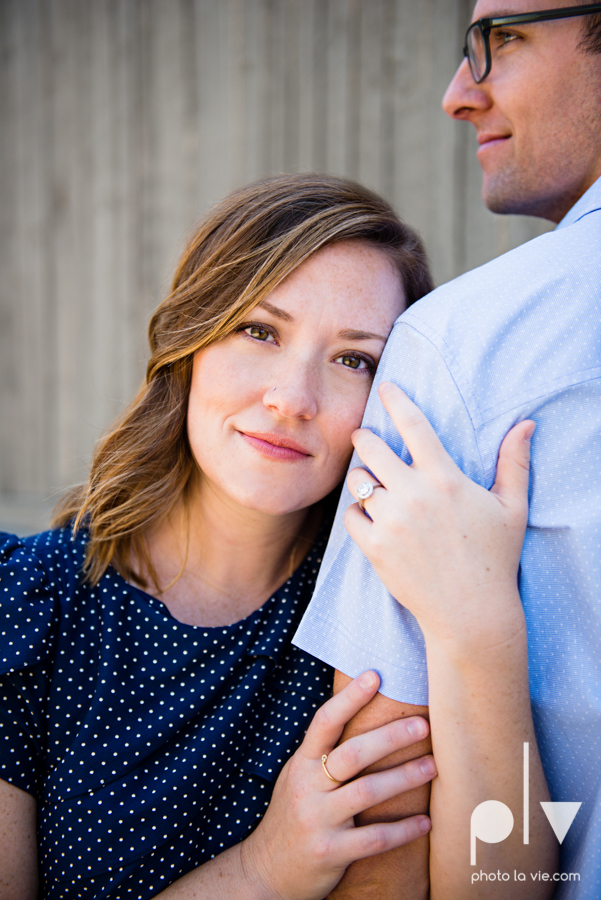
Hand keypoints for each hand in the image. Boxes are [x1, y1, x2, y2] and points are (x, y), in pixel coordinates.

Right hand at [242, 671, 433, 899]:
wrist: (265, 872)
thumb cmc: (293, 817)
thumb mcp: (299, 779)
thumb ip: (324, 755)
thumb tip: (364, 719)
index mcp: (301, 764)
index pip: (324, 722)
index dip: (349, 698)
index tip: (375, 675)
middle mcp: (307, 788)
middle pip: (352, 753)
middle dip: (390, 736)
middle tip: (422, 723)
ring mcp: (318, 820)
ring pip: (368, 792)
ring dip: (405, 777)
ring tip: (433, 766)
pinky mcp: (330, 852)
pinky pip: (374, 838)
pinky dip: (403, 829)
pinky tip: (425, 822)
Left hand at [345, 382, 533, 649]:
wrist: (471, 612)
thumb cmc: (494, 558)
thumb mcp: (511, 508)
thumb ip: (513, 463)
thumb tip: (526, 424)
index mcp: (445, 478)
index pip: (414, 425)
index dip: (396, 399)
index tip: (383, 386)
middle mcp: (414, 494)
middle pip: (371, 447)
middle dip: (364, 437)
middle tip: (366, 438)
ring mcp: (391, 521)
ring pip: (357, 482)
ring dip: (362, 480)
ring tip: (374, 487)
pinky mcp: (374, 546)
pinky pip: (350, 516)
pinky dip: (357, 514)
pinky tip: (372, 518)